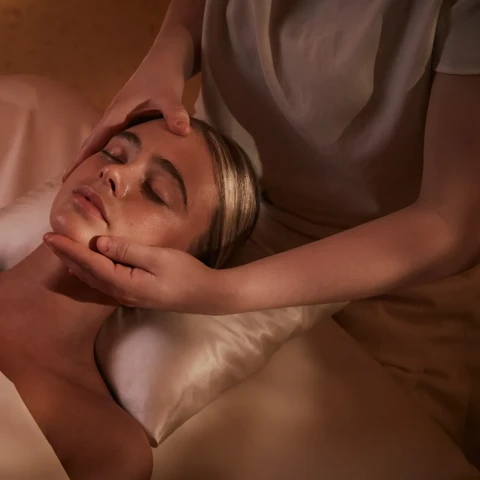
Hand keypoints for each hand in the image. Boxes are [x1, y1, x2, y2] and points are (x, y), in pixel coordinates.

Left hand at [43, 233, 234, 314]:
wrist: (205, 296)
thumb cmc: (185, 274)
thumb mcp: (158, 258)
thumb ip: (128, 250)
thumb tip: (100, 244)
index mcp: (124, 282)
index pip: (89, 263)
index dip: (69, 249)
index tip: (50, 236)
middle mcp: (120, 292)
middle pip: (87, 272)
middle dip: (66, 256)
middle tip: (48, 240)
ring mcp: (127, 295)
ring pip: (93, 279)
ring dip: (76, 264)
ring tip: (61, 252)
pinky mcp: (134, 294)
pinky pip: (103, 282)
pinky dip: (89, 272)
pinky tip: (86, 268)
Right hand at [63, 57, 190, 180]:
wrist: (165, 61)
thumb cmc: (164, 77)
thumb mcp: (170, 95)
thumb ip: (175, 113)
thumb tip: (184, 131)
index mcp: (118, 113)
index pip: (95, 140)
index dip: (82, 159)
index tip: (68, 176)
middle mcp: (115, 117)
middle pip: (94, 144)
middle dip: (82, 164)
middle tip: (70, 186)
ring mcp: (122, 119)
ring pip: (105, 144)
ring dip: (96, 161)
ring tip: (89, 184)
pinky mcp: (131, 121)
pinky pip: (118, 142)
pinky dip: (113, 155)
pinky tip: (115, 169)